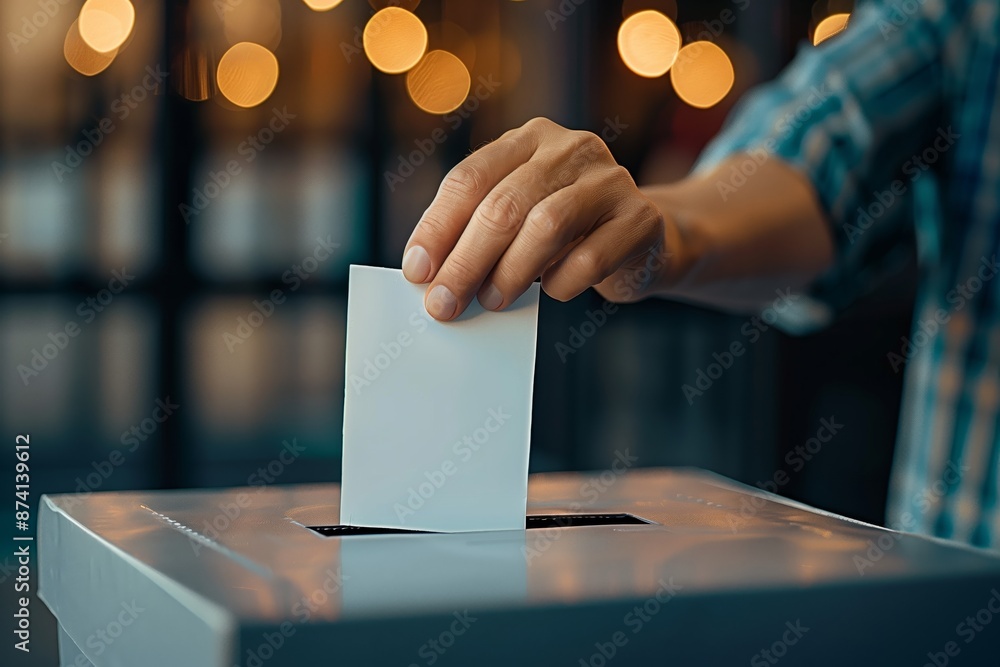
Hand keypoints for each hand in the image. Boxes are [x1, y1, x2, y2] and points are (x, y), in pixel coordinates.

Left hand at [400, 117, 670, 320]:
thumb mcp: (519, 223)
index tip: (416, 272)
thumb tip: (431, 276)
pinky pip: (591, 257)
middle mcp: (570, 148)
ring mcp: (610, 179)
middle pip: (503, 205)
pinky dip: (563, 283)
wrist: (646, 241)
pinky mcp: (641, 217)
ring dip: (510, 272)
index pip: (469, 178)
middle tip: (443, 304)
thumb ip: (480, 235)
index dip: (437, 227)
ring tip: (491, 301)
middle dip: (465, 261)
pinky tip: (553, 293)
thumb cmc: (567, 236)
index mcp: (528, 140)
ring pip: (546, 225)